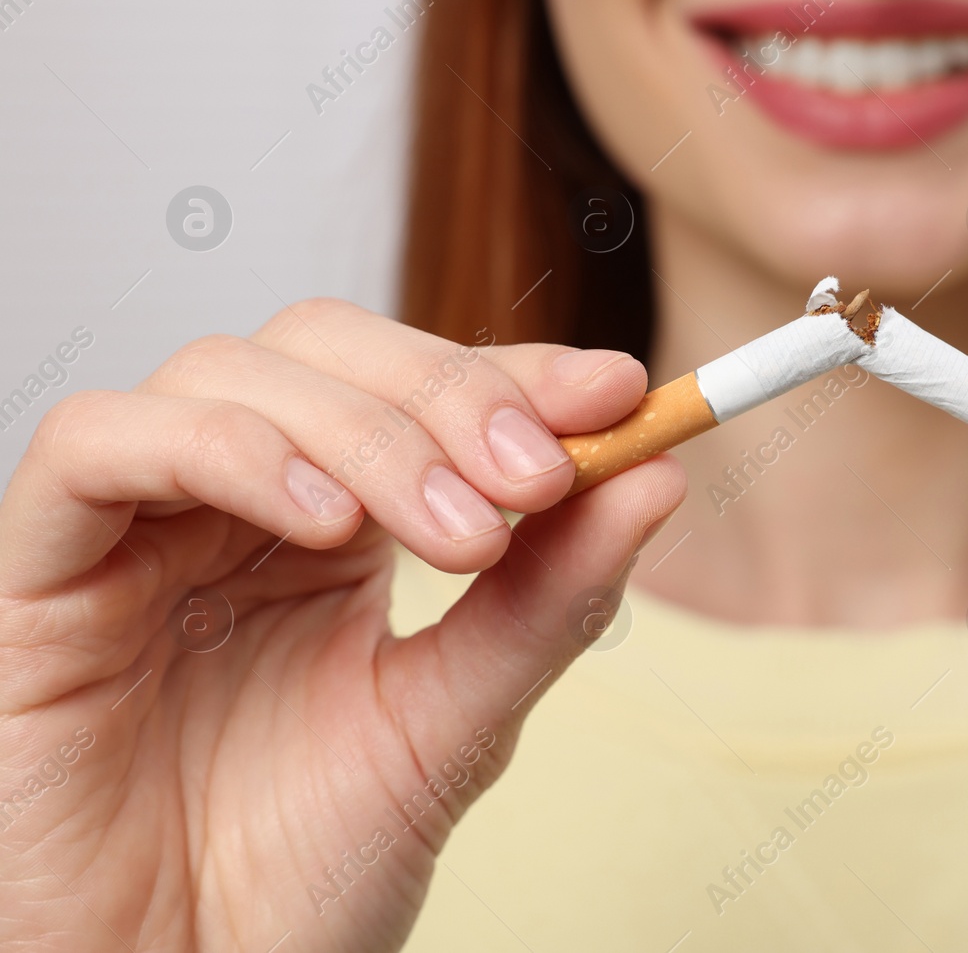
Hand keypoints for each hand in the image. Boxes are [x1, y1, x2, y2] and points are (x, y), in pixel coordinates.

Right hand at [0, 299, 683, 950]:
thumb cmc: (308, 868)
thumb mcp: (458, 719)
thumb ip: (550, 600)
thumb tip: (657, 476)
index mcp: (334, 523)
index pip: (421, 384)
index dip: (517, 371)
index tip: (620, 391)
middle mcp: (235, 502)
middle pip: (327, 348)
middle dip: (449, 394)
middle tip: (539, 478)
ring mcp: (136, 526)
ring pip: (228, 373)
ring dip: (366, 432)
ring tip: (463, 538)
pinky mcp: (41, 570)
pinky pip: (99, 444)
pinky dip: (230, 453)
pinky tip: (329, 531)